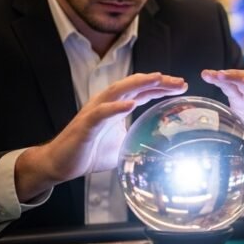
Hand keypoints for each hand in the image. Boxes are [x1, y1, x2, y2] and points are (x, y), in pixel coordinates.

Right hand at [15, 73, 186, 200]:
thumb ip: (138, 140)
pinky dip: (116, 107)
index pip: (142, 91)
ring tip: (158, 79)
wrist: (60, 164)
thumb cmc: (90, 151)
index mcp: (116, 106)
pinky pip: (101, 113)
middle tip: (180, 81)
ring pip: (118, 90)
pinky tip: (131, 105)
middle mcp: (106, 103)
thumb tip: (160, 150)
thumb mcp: (121, 145)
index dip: (162, 87)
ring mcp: (95, 112)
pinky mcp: (85, 125)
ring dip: (139, 83)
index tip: (182, 85)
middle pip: (135, 85)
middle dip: (158, 81)